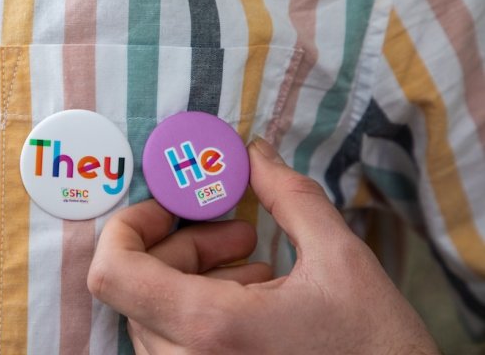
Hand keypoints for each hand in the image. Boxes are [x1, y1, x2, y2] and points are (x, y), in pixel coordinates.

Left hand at [87, 138, 438, 353]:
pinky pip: (174, 344)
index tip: (171, 208)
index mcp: (209, 328)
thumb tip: (255, 152)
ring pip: (155, 314)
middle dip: (184, 246)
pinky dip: (201, 309)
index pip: (112, 272)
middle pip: (139, 285)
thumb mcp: (340, 258)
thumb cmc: (375, 348)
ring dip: (196, 277)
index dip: (129, 227)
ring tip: (257, 267)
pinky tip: (255, 297)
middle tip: (239, 232)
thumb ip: (287, 195)